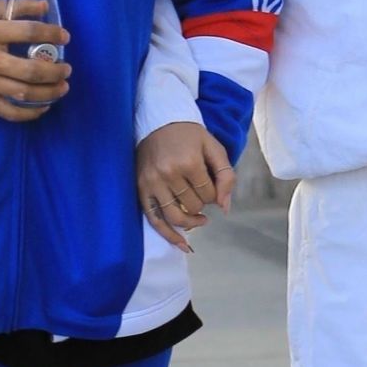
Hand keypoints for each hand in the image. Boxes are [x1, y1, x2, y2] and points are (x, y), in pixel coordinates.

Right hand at [0, 0, 70, 121]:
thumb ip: (15, 6)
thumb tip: (45, 6)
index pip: (28, 32)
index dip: (51, 34)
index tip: (65, 37)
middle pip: (30, 69)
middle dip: (55, 71)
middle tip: (67, 69)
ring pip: (23, 93)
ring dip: (49, 92)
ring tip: (62, 87)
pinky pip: (9, 111)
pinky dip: (30, 113)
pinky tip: (43, 106)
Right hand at [136, 121, 236, 253]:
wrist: (159, 122)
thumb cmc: (190, 136)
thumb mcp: (214, 148)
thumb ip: (226, 176)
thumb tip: (224, 208)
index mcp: (189, 162)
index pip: (209, 195)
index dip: (214, 194)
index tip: (210, 184)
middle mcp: (168, 173)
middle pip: (193, 206)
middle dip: (202, 203)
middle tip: (201, 193)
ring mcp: (152, 182)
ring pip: (175, 216)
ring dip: (190, 222)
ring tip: (199, 219)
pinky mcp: (141, 189)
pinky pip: (154, 219)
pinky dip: (168, 235)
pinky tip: (182, 244)